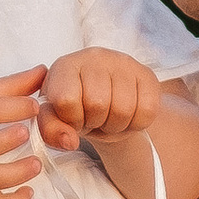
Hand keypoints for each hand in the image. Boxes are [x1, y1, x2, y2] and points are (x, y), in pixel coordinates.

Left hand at [38, 47, 160, 152]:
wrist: (105, 103)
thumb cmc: (77, 108)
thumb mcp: (56, 119)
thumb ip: (51, 130)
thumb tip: (69, 141)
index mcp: (65, 66)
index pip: (66, 99)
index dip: (71, 119)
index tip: (73, 118)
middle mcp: (94, 56)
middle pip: (97, 104)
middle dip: (95, 122)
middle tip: (94, 119)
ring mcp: (123, 62)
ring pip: (124, 109)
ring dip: (115, 126)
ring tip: (108, 118)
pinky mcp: (146, 74)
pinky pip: (147, 110)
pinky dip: (136, 124)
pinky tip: (127, 117)